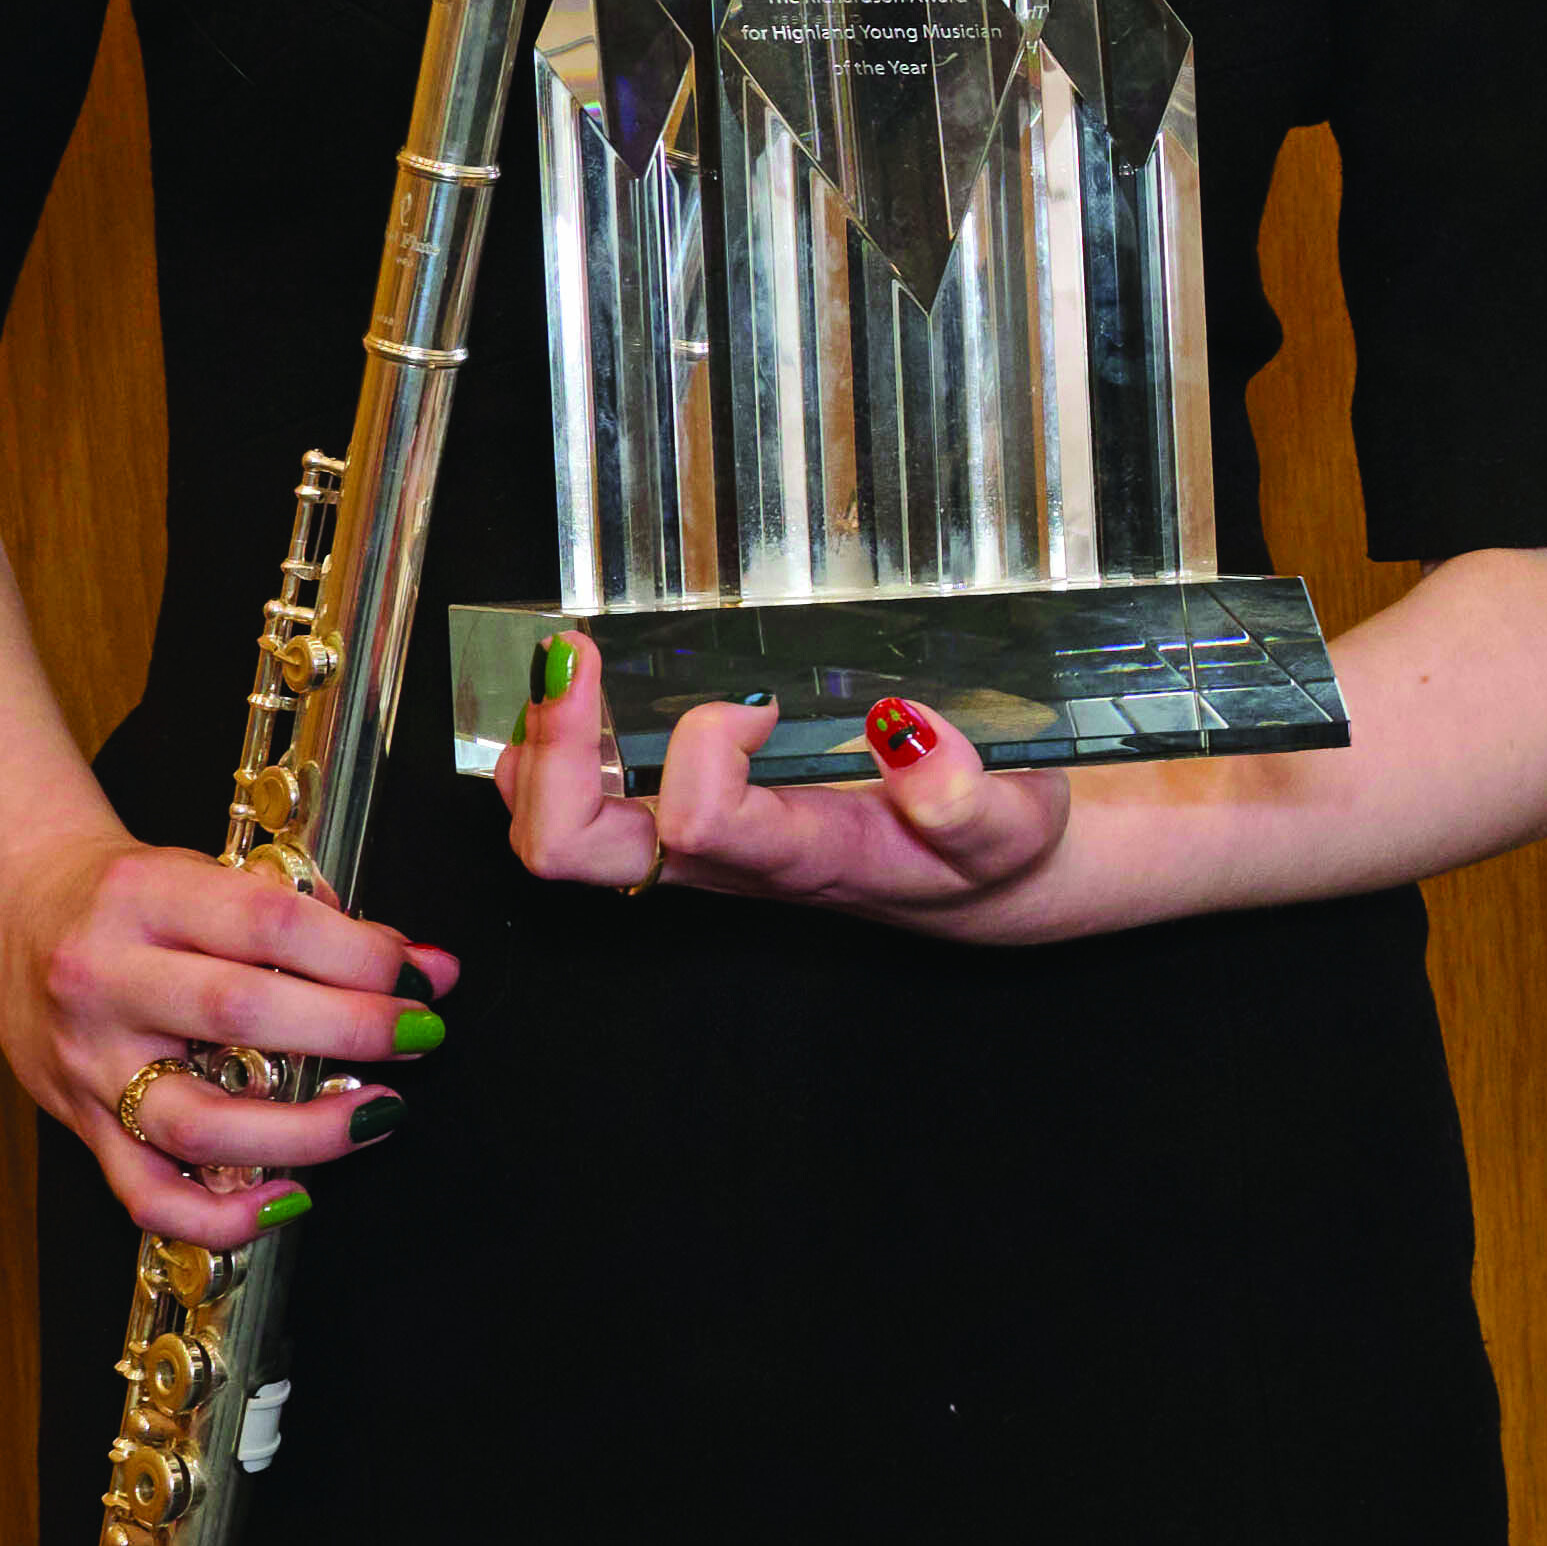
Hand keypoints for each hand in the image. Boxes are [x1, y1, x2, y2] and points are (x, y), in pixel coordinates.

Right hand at [0, 833, 450, 1255]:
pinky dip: (223, 1216)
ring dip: (306, 1132)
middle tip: (420, 1035)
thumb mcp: (205, 871)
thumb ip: (306, 914)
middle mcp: (106, 979)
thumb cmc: (124, 894)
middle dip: (353, 1031)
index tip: (423, 975)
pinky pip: (149, 1196)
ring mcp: (90, 1061)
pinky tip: (289, 1199)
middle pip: (241, 1016)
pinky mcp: (82, 1122)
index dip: (362, 955)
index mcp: (144, 896)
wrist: (10, 910)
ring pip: (199, 1122)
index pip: (269, 923)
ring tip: (376, 1114)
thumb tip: (422, 966)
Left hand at [491, 635, 1073, 932]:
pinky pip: (573, 813)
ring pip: (552, 835)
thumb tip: (898, 723)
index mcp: (798, 858)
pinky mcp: (682, 833)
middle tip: (575, 659)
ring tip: (562, 670)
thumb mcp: (1009, 822)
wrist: (979, 886)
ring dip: (537, 750)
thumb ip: (966, 792)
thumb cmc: (986, 850)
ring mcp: (690, 854)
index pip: (701, 823)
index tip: (759, 701)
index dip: (705, 748)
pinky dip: (552, 754)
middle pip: (573, 848)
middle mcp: (723, 865)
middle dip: (554, 750)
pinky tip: (580, 700)